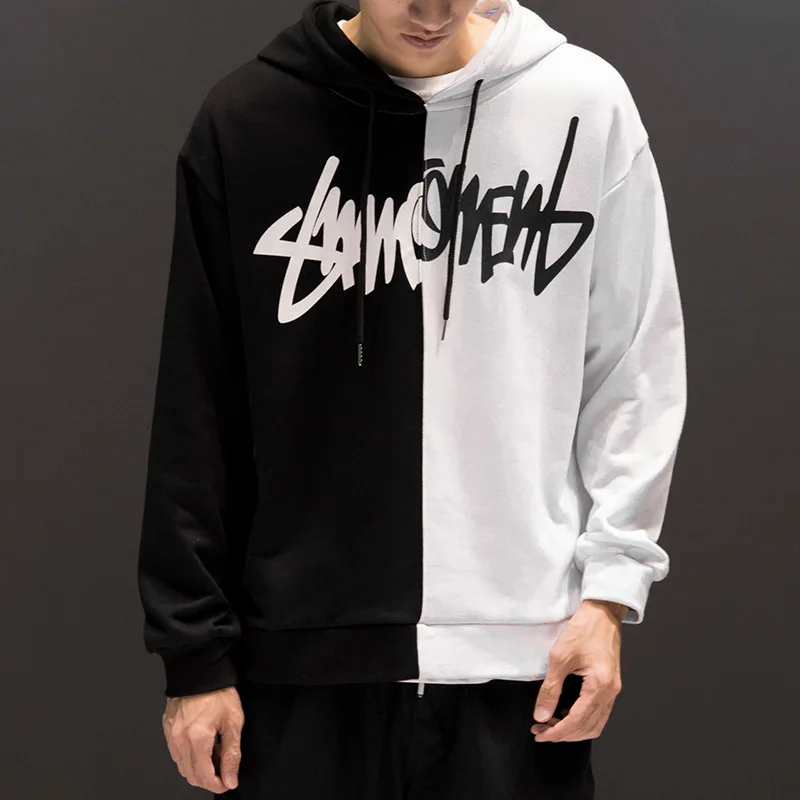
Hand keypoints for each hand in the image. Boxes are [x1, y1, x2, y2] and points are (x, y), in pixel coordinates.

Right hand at [162, 685, 243, 793]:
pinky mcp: (166, 728)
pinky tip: (201, 746)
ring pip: (182, 767)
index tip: (227, 782)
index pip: (204, 777)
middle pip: (191, 775)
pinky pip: (176, 753)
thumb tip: (230, 780)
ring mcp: (170, 734)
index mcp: (197, 738)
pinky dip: (188, 757)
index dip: (217, 785)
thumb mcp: (233, 721)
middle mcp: (179, 739)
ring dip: (198, 769)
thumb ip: (232, 754)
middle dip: (208, 779)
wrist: (200, 669)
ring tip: (214, 755)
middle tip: (223, 768)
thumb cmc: (219, 691)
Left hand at [530, 600, 624, 742]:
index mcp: (600, 686)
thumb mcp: (560, 657)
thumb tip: (541, 714)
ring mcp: (612, 689)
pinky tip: (566, 714)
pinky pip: (598, 712)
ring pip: (595, 723)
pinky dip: (582, 719)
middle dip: (563, 733)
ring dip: (572, 728)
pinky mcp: (610, 684)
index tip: (541, 734)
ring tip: (550, 724)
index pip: (577, 721)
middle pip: (588, 727)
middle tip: (541, 730)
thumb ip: (550, 689)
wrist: (602, 612)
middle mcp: (610, 692)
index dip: (557, 732)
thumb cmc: (584, 629)